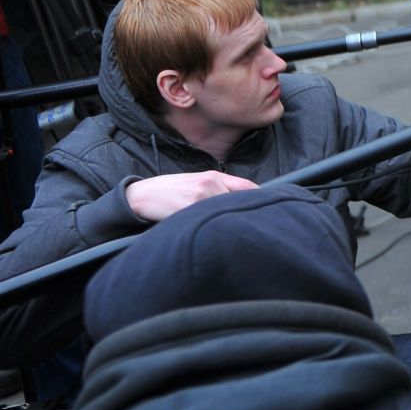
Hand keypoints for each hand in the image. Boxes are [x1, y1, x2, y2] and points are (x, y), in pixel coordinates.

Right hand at [125, 171, 261, 222]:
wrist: (141, 196)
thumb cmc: (170, 193)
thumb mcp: (196, 185)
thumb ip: (219, 190)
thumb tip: (242, 203)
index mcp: (214, 176)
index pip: (248, 187)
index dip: (260, 199)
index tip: (269, 210)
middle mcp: (211, 183)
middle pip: (241, 201)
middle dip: (246, 214)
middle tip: (254, 227)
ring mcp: (202, 195)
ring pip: (227, 211)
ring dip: (230, 223)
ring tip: (227, 233)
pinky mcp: (190, 206)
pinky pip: (210, 219)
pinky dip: (214, 228)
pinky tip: (211, 233)